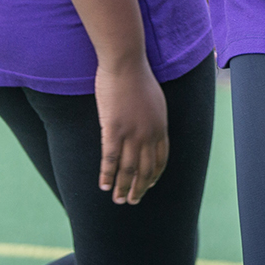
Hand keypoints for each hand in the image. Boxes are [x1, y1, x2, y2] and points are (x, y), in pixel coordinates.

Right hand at [95, 58, 168, 204]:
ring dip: (123, 188)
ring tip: (118, 200)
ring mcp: (131, 133)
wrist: (126, 63)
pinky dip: (107, 175)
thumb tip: (153, 130)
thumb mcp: (156, 101)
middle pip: (145, 169)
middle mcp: (148, 134)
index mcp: (160, 127)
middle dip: (139, 188)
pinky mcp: (113, 129)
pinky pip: (110, 159)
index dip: (153, 176)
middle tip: (132, 201)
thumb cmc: (138, 77)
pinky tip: (103, 185)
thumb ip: (154, 119)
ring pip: (128, 169)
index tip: (148, 186)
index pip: (160, 160)